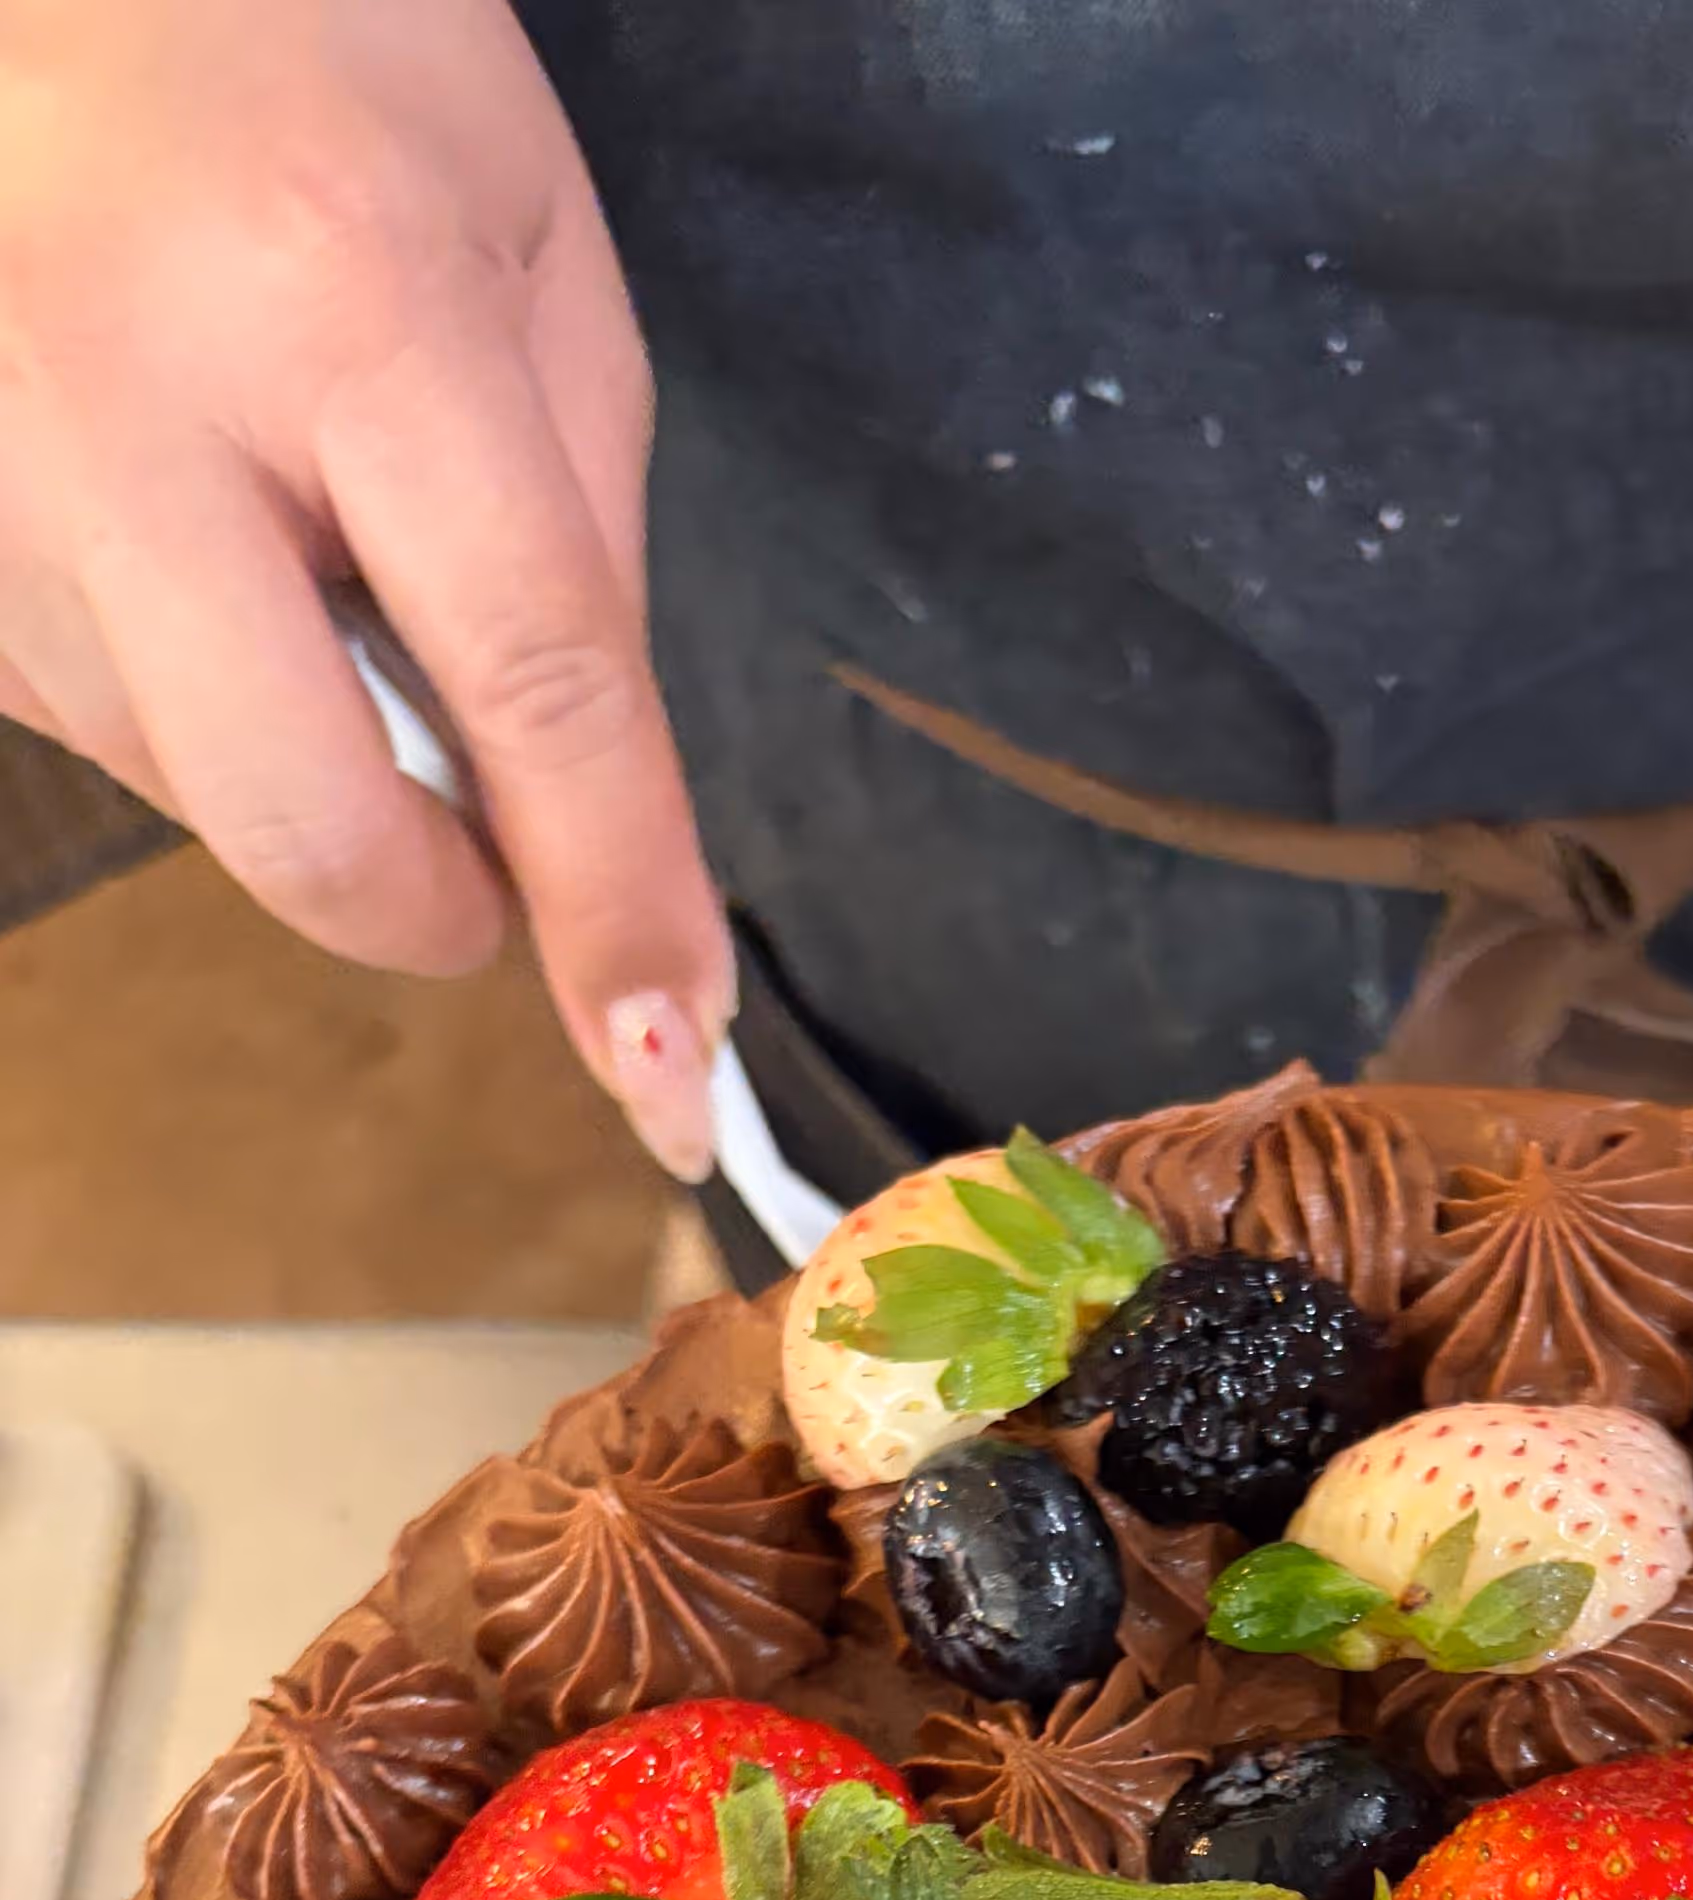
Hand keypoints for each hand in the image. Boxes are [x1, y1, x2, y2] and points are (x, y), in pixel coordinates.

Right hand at [0, 0, 727, 1171]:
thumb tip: (592, 830)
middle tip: (490, 846)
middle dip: (428, 900)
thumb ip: (580, 552)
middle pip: (298, 819)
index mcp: (344, 298)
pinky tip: (179, 515)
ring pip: (187, 786)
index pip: (531, 684)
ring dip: (293, 748)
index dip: (612, 901)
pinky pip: (81, 712)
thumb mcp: (533, 255)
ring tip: (289, 530)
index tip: (672, 1068)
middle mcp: (122, 397)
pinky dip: (177, 683)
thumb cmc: (318, 60)